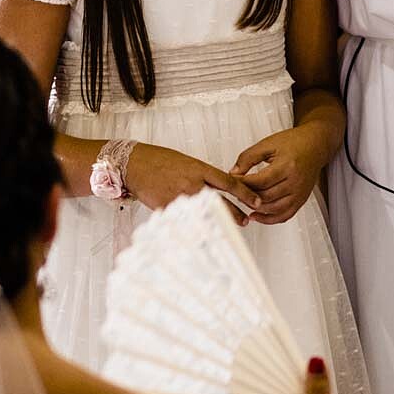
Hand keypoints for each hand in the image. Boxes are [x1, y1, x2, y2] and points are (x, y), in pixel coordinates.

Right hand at [125, 143, 260, 223]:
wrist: (136, 165)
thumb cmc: (160, 160)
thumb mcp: (186, 163)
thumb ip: (202, 175)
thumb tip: (219, 187)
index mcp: (199, 169)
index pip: (229, 182)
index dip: (245, 193)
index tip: (257, 200)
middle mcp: (192, 183)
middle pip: (221, 202)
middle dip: (236, 213)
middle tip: (246, 219)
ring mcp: (180, 197)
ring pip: (205, 214)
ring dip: (219, 222)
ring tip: (228, 228)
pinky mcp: (168, 208)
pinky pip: (186, 220)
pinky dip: (196, 227)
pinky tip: (203, 233)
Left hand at [231, 126, 332, 224]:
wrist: (315, 145)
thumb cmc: (294, 142)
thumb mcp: (268, 144)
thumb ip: (248, 157)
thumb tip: (234, 172)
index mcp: (287, 166)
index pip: (260, 181)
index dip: (243, 183)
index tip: (233, 181)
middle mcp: (295, 181)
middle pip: (266, 196)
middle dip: (248, 195)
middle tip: (236, 192)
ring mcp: (299, 193)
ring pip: (274, 209)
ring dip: (257, 208)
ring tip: (245, 202)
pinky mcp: (301, 200)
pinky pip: (285, 215)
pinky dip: (270, 219)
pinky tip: (258, 216)